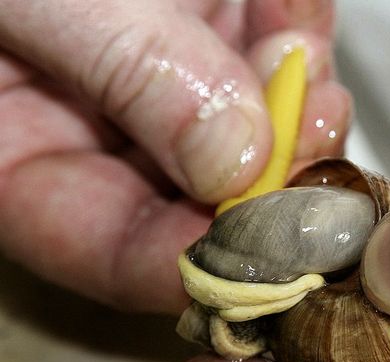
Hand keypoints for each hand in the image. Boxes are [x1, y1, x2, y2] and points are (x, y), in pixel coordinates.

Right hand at [0, 0, 348, 312]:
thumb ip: (122, 64)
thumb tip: (237, 160)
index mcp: (21, 161)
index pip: (117, 250)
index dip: (201, 261)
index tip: (279, 246)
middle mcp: (94, 136)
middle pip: (201, 198)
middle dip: (270, 173)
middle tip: (311, 127)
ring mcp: (153, 82)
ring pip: (247, 129)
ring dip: (289, 98)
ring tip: (302, 52)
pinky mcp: (194, 30)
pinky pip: (256, 47)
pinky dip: (288, 27)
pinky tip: (298, 5)